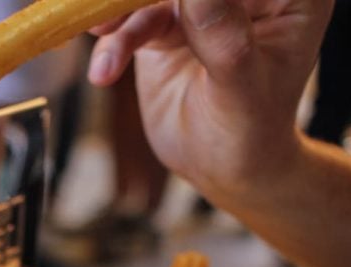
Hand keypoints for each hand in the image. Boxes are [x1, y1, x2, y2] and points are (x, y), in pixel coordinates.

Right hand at [88, 0, 331, 201]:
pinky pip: (132, 18)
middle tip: (112, 7)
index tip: (174, 5)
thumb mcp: (242, 88)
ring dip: (120, 8)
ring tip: (100, 32)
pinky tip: (104, 71)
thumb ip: (223, 37)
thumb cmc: (251, 132)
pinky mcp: (164, 23)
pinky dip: (113, 40)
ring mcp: (201, 4)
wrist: (222, 166)